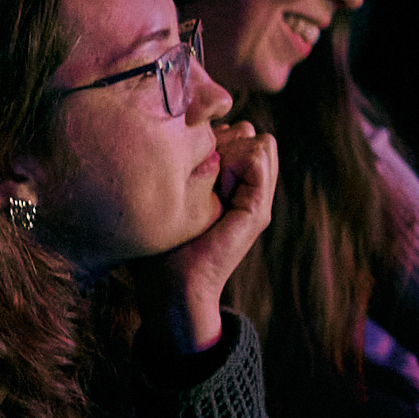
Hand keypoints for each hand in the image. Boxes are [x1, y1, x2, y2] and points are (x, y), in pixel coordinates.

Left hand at [136, 123, 276, 351]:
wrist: (172, 286)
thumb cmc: (159, 243)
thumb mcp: (171, 192)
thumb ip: (185, 163)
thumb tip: (189, 130)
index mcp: (229, 184)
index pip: (234, 130)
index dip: (208, 135)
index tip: (183, 162)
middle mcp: (247, 189)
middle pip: (246, 132)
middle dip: (219, 140)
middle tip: (194, 173)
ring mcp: (256, 200)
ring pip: (257, 142)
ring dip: (229, 150)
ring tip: (205, 181)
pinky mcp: (257, 210)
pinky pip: (259, 156)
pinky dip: (235, 159)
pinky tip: (213, 185)